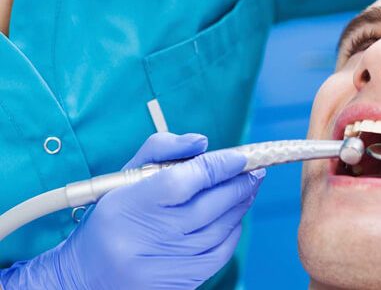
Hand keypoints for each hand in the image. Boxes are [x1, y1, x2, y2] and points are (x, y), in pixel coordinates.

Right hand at [0, 133, 264, 289]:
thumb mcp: (123, 177)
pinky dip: (233, 232)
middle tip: (255, 170)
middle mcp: (148, 236)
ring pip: (220, 229)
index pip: (183, 180)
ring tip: (249, 187)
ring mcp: (165, 263)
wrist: (86, 276)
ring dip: (241, 205)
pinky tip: (235, 217)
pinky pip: (220, 254)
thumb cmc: (110, 218)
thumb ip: (162, 150)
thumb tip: (202, 142)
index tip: (239, 157)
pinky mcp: (179, 282)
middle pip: (209, 206)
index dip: (218, 166)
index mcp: (129, 204)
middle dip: (240, 184)